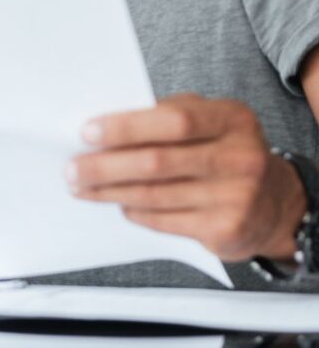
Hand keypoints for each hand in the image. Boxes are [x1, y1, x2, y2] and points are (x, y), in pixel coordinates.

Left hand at [66, 94, 306, 261]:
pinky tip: (118, 204)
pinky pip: (165, 220)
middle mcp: (240, 158)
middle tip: (71, 168)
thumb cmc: (223, 151)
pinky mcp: (226, 230)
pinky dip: (135, 212)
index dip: (126, 127)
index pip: (174, 120)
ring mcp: (237, 197)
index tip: (87, 133)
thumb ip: (165, 117)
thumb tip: (103, 128)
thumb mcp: (209, 122)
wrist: (275, 202)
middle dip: (105, 166)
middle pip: (158, 162)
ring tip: (81, 187)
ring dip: (110, 192)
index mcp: (232, 119)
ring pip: (155, 195)